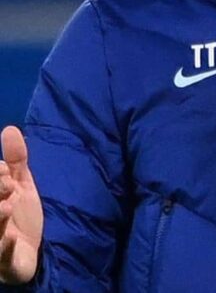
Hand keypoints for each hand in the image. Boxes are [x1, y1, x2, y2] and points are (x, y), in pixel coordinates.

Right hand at [0, 126, 42, 283]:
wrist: (35, 250)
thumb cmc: (20, 217)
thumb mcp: (21, 185)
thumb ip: (15, 160)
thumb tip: (10, 129)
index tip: (5, 172)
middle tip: (8, 187)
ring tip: (7, 207)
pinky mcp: (3, 262)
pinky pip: (1, 255)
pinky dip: (5, 247)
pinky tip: (13, 238)